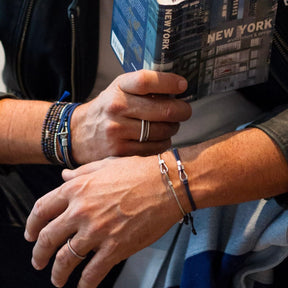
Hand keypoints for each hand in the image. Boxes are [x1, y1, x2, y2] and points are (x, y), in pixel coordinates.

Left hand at [25, 156, 181, 287]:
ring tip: (57, 279)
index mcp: (77, 189)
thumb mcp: (105, 164)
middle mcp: (82, 211)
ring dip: (58, 273)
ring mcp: (97, 231)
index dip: (31, 225)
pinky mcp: (116, 247)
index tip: (31, 234)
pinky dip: (84, 284)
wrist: (167, 183)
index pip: (41, 210)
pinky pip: (92, 273)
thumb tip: (64, 177)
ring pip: (65, 259)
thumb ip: (81, 173)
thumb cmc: (139, 171)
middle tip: (38, 261)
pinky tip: (83, 286)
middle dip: (38, 254)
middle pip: (48, 238)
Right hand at [71, 70, 190, 163]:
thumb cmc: (105, 109)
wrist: (78, 133)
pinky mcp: (120, 150)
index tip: (183, 85)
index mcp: (118, 87)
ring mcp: (118, 130)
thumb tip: (175, 88)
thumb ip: (141, 88)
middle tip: (184, 111)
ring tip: (171, 125)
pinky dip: (163, 143)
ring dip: (173, 128)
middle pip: (163, 110)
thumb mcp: (118, 90)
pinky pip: (154, 148)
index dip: (170, 82)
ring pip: (162, 131)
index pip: (147, 80)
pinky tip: (161, 138)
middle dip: (182, 111)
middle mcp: (117, 107)